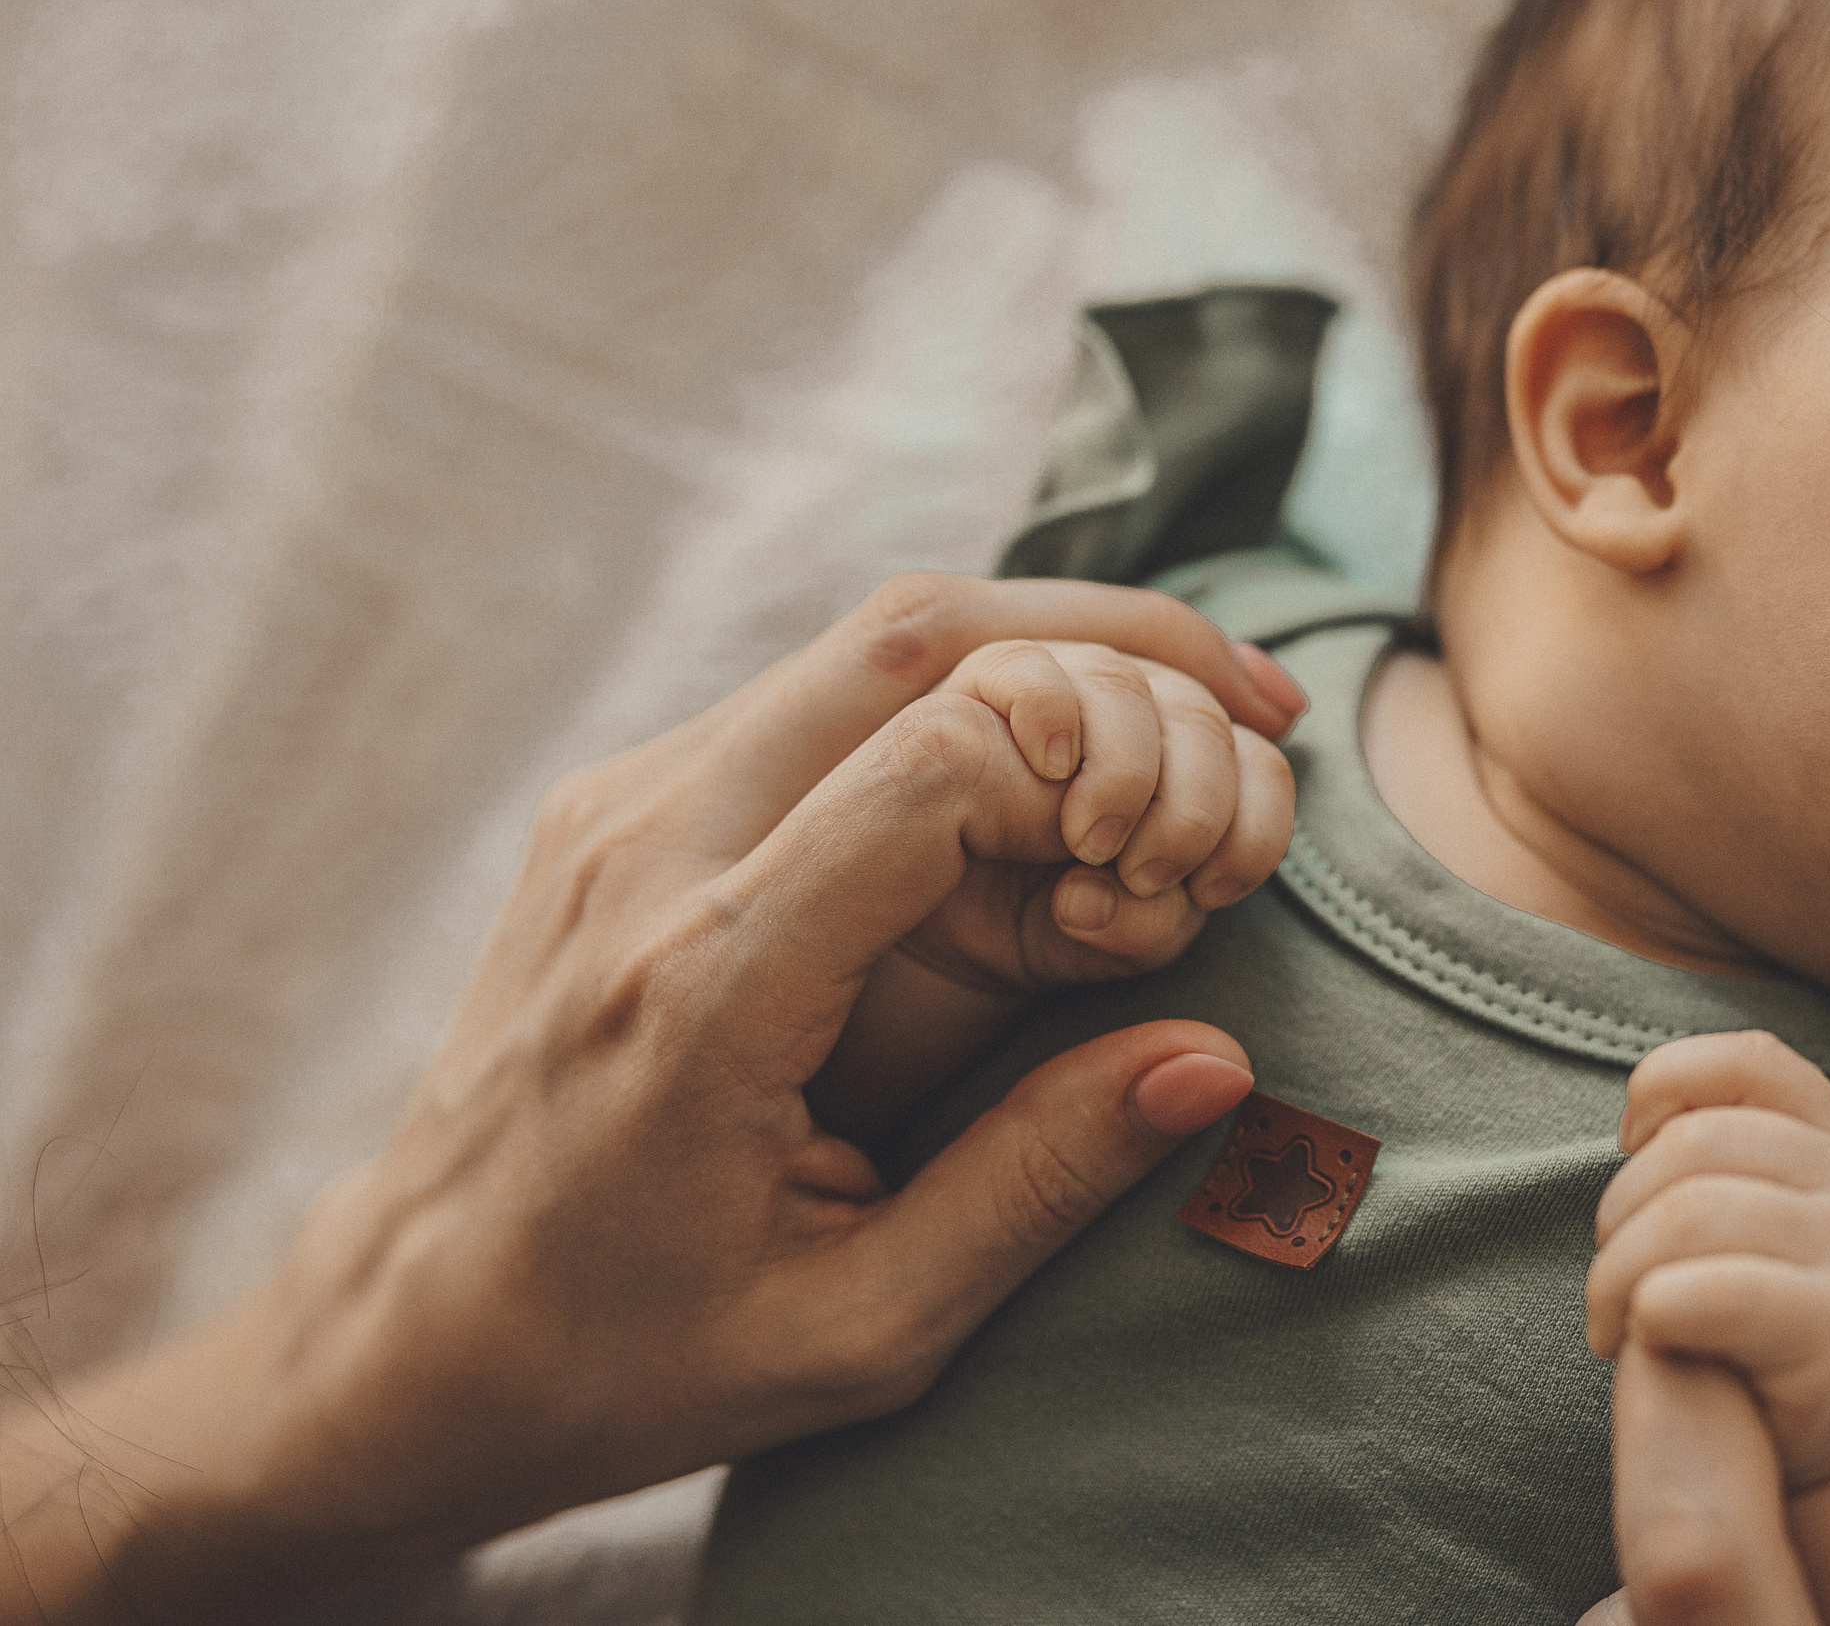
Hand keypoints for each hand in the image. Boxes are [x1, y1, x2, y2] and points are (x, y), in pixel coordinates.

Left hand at [0, 572, 1290, 1625]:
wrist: (408, 1333)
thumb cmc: (630, 1357)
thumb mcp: (857, 1329)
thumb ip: (1036, 1184)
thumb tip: (1208, 1059)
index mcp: (710, 985)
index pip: (936, 759)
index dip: (1099, 757)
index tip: (1184, 847)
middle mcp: (650, 852)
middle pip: (910, 631)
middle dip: (1117, 638)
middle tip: (1262, 701)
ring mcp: (620, 807)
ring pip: (866, 635)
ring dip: (1045, 648)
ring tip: (1188, 718)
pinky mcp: (618, 805)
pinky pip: (812, 691)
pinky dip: (955, 693)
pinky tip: (1045, 766)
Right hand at [901, 637, 1296, 992]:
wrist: (934, 934)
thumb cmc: (1036, 921)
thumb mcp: (1118, 937)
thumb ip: (1163, 916)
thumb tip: (1147, 885)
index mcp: (1182, 754)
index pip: (1258, 757)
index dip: (1257, 821)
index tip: (1216, 891)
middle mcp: (1131, 701)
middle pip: (1201, 713)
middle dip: (1195, 807)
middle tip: (1147, 875)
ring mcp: (1056, 677)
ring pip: (1126, 682)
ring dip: (1127, 773)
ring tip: (1090, 845)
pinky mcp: (980, 680)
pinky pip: (1030, 664)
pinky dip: (1053, 715)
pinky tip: (1050, 771)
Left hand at [1587, 1032, 1829, 1492]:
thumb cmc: (1769, 1337)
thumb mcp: (1756, 1228)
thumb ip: (1718, 1162)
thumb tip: (1634, 1127)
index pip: (1750, 1062)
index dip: (1666, 1083)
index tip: (1628, 1147)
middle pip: (1693, 1144)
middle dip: (1618, 1211)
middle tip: (1610, 1286)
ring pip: (1687, 1212)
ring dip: (1617, 1271)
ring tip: (1614, 1323)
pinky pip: (1707, 1291)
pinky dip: (1647, 1308)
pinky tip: (1645, 1344)